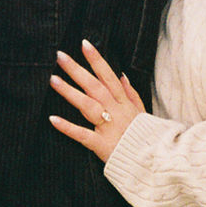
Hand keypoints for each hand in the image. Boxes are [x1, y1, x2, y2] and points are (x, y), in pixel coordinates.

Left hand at [49, 39, 145, 161]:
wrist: (153, 162)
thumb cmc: (145, 137)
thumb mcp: (142, 112)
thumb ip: (131, 93)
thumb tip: (121, 75)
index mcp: (124, 102)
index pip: (108, 75)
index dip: (96, 59)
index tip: (84, 44)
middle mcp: (115, 111)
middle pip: (94, 86)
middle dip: (77, 69)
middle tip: (60, 56)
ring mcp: (108, 127)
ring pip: (87, 105)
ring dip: (69, 92)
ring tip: (53, 79)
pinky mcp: (101, 145)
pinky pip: (82, 134)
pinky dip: (67, 127)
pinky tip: (52, 119)